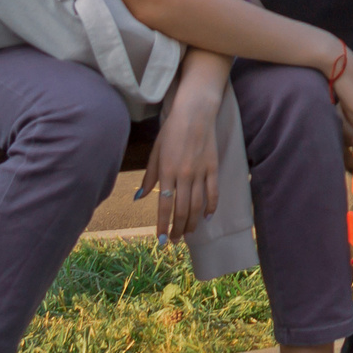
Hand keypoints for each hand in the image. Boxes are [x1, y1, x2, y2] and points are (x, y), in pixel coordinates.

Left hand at [139, 87, 222, 239]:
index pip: (164, 205)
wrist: (195, 112)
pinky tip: (208, 217)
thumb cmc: (172, 130)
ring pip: (198, 204)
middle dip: (178, 228)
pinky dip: (211, 206)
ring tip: (189, 233)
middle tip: (175, 240)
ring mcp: (200, 172)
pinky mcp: (213, 167)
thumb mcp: (155, 152)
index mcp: (166, 171)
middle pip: (182, 209)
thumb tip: (139, 198)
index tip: (161, 239)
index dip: (163, 224)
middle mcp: (183, 175)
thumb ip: (149, 177)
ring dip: (193, 222)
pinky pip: (213, 191)